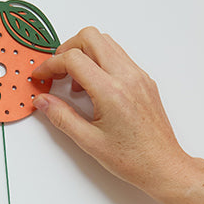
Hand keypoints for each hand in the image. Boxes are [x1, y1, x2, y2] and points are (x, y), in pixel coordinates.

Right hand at [32, 27, 190, 196]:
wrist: (162, 165)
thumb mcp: (89, 141)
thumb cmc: (132, 159)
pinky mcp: (144, 79)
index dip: (51, 64)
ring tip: (75, 84)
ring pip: (105, 42)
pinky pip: (118, 56)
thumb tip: (43, 101)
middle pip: (90, 37)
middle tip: (56, 72)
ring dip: (84, 54)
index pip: (74, 58)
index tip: (41, 76)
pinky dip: (100, 62)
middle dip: (67, 49)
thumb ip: (62, 117)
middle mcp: (127, 76)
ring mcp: (138, 75)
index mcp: (111, 91)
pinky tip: (93, 88)